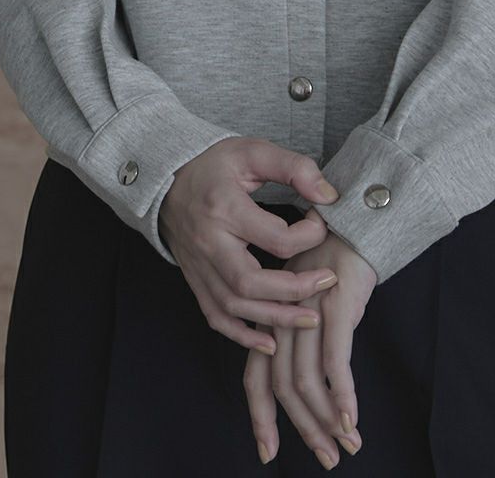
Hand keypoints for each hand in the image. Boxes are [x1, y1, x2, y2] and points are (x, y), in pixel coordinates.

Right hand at [158, 137, 341, 353]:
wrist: (165, 178)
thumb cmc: (214, 163)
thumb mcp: (253, 151)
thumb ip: (294, 168)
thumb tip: (329, 195)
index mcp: (223, 207)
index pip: (274, 237)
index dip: (308, 235)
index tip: (321, 223)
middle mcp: (207, 242)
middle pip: (250, 283)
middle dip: (295, 289)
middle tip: (327, 282)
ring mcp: (198, 265)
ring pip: (234, 306)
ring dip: (275, 319)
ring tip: (310, 318)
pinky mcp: (195, 279)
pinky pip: (216, 316)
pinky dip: (242, 335)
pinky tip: (271, 342)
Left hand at [243, 208, 377, 468]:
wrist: (348, 223)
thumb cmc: (329, 264)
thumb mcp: (305, 302)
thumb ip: (298, 337)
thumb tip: (308, 385)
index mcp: (272, 321)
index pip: (257, 378)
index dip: (261, 418)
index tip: (266, 451)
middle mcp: (283, 321)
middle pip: (283, 387)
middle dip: (303, 429)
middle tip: (326, 459)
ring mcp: (308, 314)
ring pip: (308, 381)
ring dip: (325, 422)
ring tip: (345, 446)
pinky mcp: (336, 308)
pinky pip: (336, 361)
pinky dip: (343, 395)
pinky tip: (350, 419)